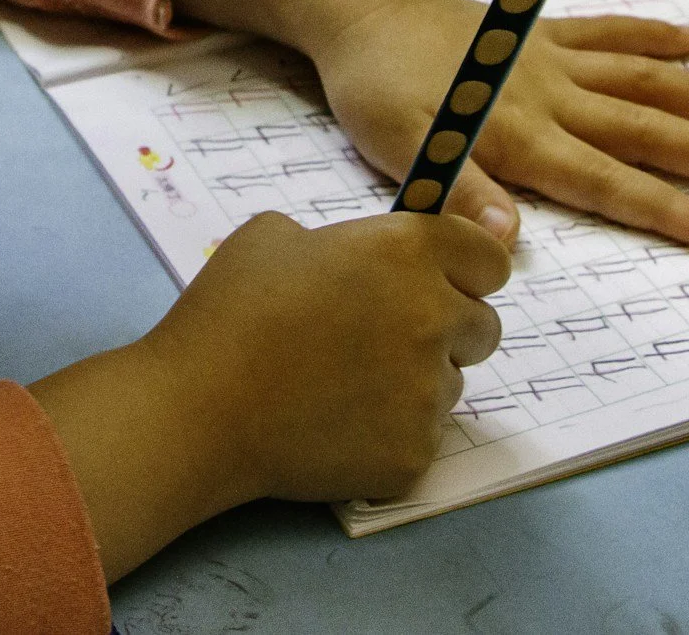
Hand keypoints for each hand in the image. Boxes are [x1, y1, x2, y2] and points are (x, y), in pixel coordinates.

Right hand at [30, 210, 507, 573]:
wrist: (198, 409)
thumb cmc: (230, 311)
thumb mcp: (276, 234)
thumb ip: (341, 241)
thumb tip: (358, 264)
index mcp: (409, 251)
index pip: (491, 259)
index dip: (465, 270)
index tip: (439, 283)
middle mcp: (434, 316)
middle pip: (483, 326)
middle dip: (446, 330)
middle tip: (383, 340)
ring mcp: (429, 392)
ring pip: (452, 385)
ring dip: (416, 383)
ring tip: (344, 386)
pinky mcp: (414, 453)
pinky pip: (422, 437)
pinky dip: (389, 435)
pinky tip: (336, 427)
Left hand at [311, 0, 688, 247]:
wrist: (361, 10)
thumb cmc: (376, 88)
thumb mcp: (400, 150)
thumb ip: (457, 192)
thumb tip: (507, 237)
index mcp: (518, 135)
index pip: (605, 181)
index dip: (663, 207)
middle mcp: (549, 95)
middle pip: (645, 130)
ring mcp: (551, 58)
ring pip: (644, 80)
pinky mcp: (541, 30)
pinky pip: (608, 31)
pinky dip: (651, 34)